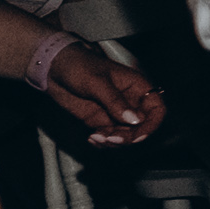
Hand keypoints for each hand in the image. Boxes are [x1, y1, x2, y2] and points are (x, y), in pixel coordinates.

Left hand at [34, 41, 165, 143]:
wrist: (53, 69)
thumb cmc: (78, 66)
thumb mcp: (97, 82)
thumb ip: (115, 101)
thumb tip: (134, 120)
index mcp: (136, 87)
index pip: (156, 109)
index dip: (152, 125)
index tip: (138, 135)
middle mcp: (129, 102)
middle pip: (141, 128)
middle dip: (129, 137)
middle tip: (110, 138)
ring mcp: (115, 113)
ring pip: (125, 136)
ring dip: (114, 142)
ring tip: (96, 138)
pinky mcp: (100, 121)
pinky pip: (109, 137)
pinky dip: (102, 142)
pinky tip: (91, 138)